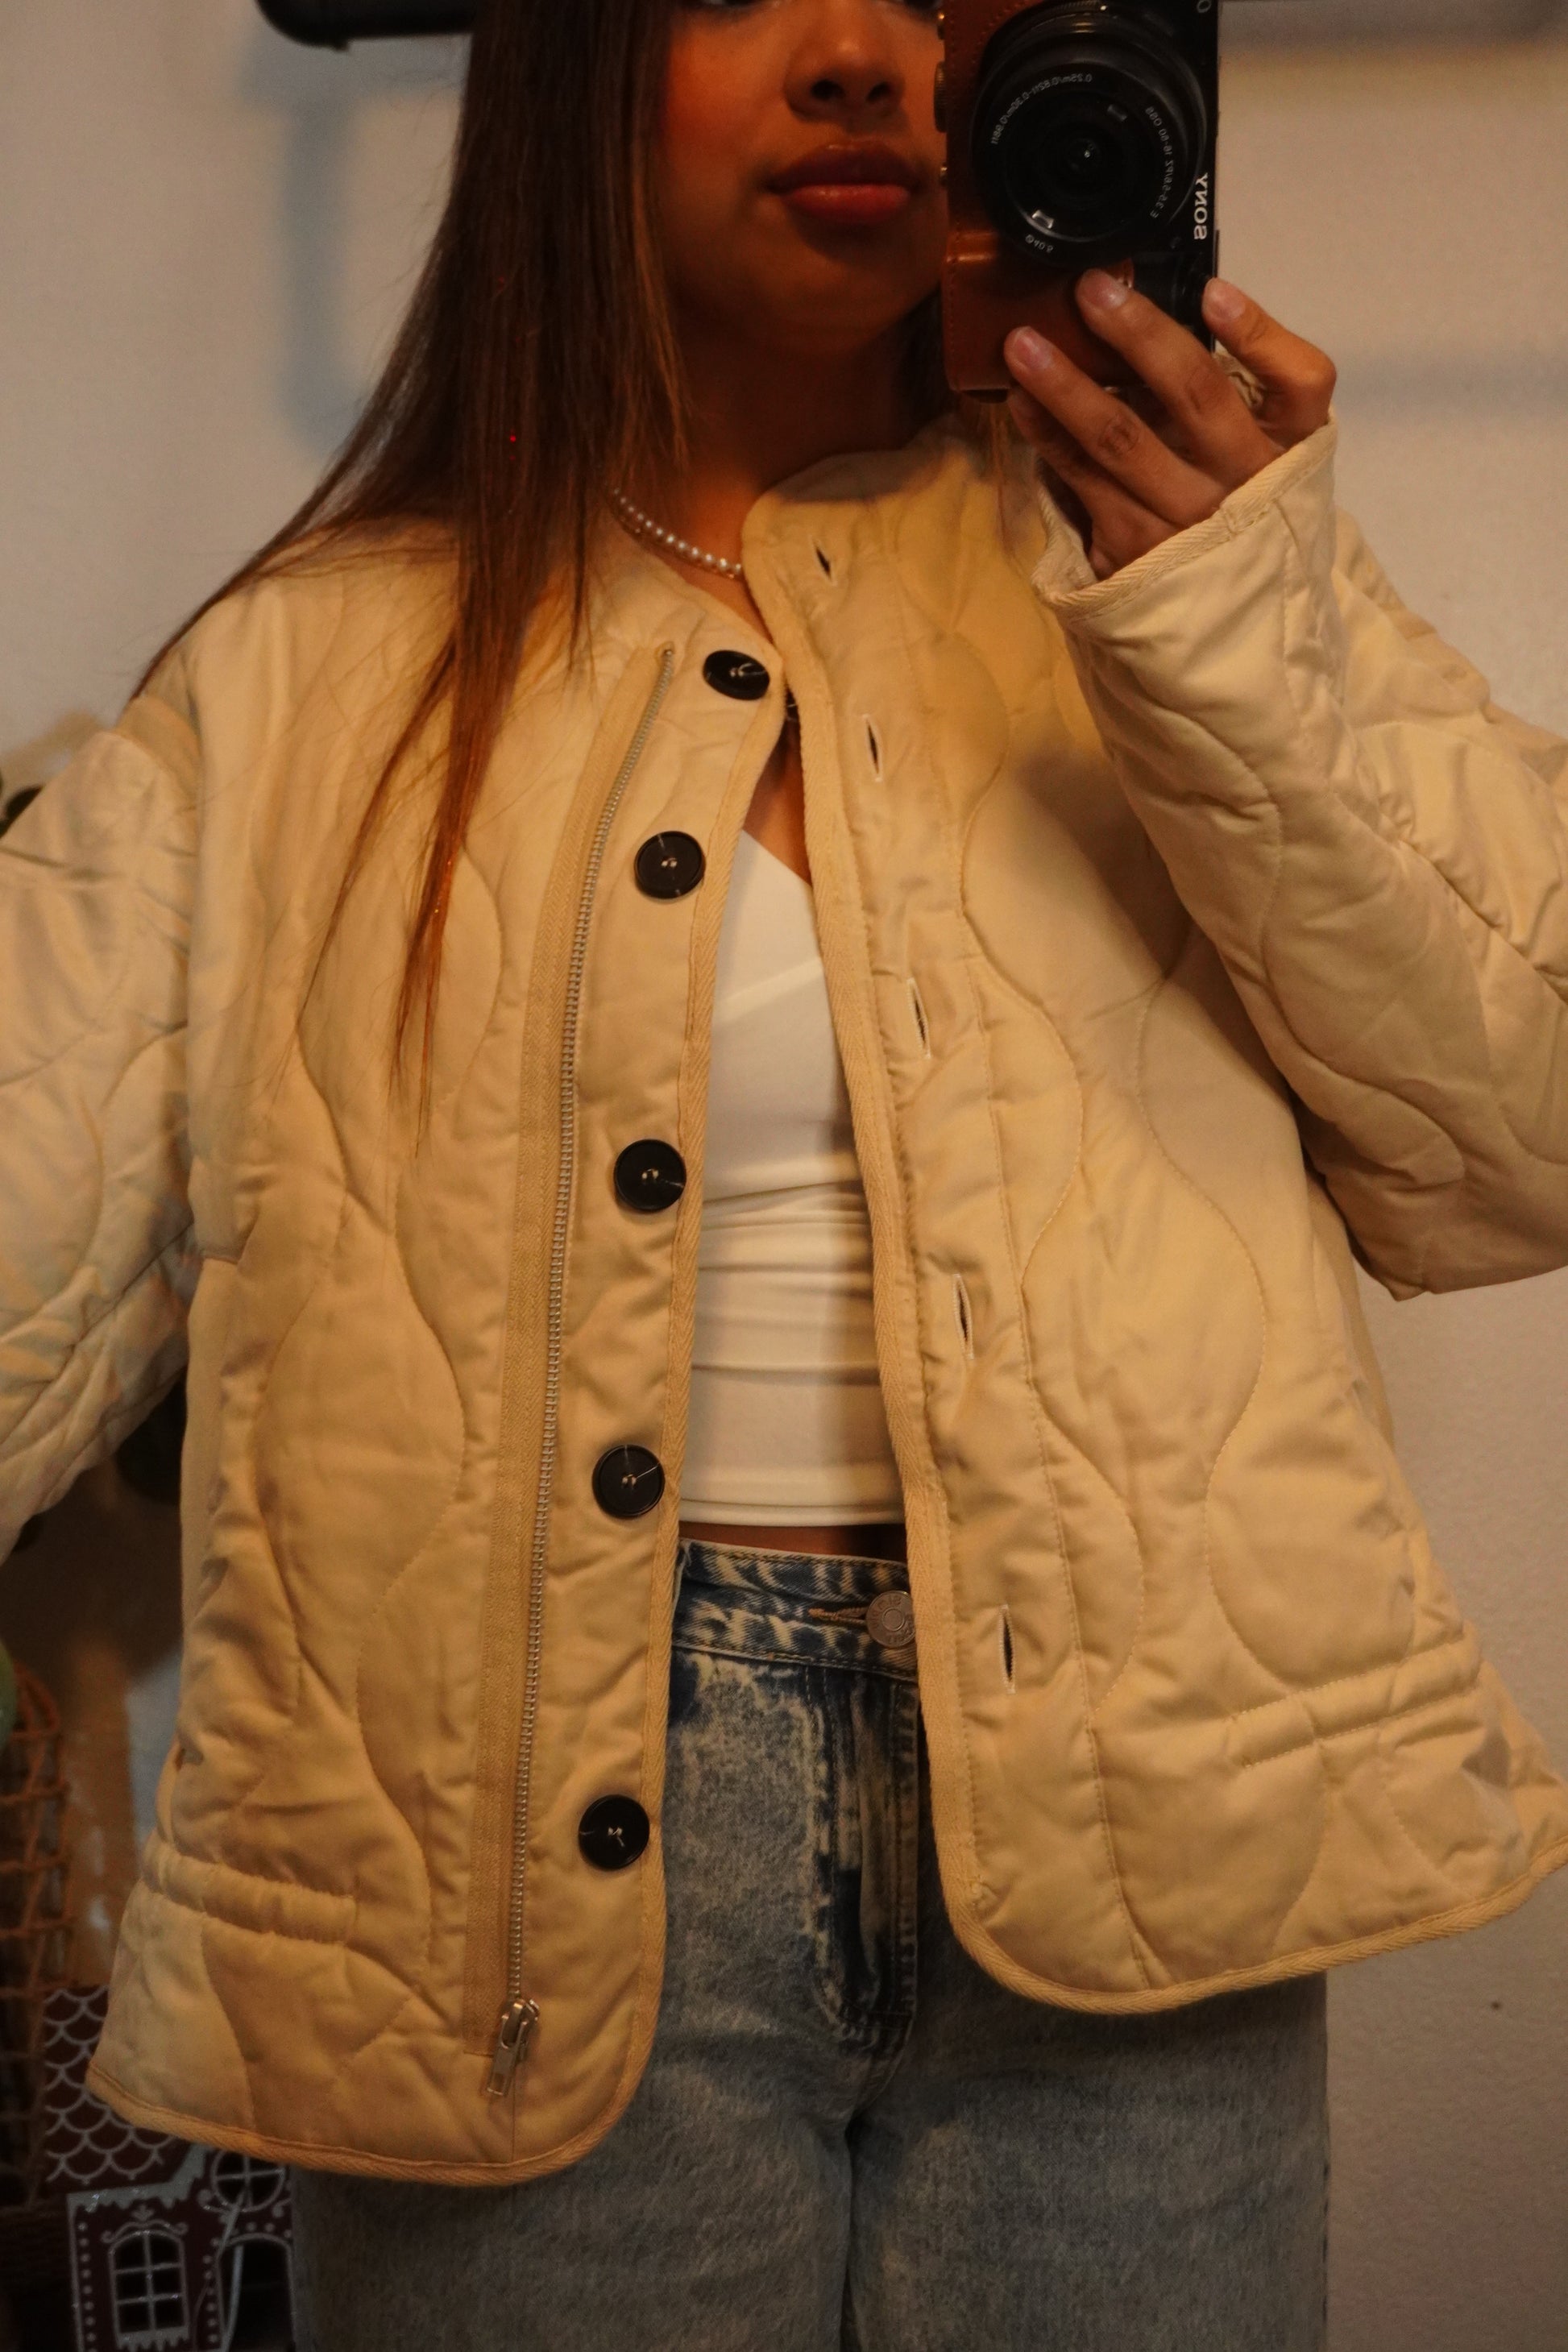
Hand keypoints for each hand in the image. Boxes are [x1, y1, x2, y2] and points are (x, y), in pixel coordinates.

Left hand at [1004, 273, 1337, 581]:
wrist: (1234, 625)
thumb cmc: (1243, 514)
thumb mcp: (1265, 457)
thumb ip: (1230, 398)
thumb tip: (1154, 318)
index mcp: (1291, 446)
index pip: (1300, 381)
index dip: (1258, 334)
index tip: (1211, 293)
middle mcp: (1246, 482)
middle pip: (1196, 395)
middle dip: (1139, 335)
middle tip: (1090, 288)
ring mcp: (1187, 522)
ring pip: (1122, 439)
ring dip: (1066, 384)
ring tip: (1021, 343)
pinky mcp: (1136, 552)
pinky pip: (1084, 482)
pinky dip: (1048, 436)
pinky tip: (1021, 401)